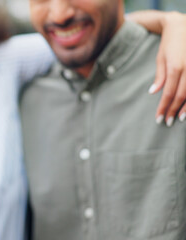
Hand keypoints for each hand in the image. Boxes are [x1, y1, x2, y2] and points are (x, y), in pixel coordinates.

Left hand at [149, 11, 185, 126]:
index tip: (159, 118)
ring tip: (179, 118)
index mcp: (175, 67)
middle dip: (173, 110)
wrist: (183, 25)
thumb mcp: (161, 58)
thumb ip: (160, 76)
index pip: (169, 93)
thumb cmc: (169, 43)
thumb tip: (154, 93)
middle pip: (182, 96)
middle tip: (167, 122)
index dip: (164, 107)